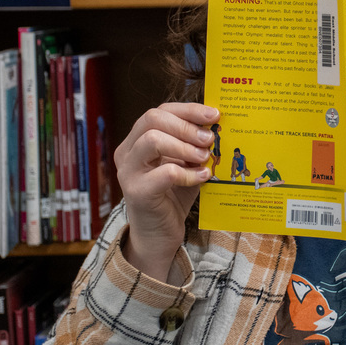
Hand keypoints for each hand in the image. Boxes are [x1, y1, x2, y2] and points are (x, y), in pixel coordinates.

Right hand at [114, 102, 216, 281]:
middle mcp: (127, 151)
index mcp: (138, 139)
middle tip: (209, 139)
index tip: (214, 115)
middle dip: (186, 126)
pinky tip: (202, 177)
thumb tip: (217, 126)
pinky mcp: (136, 192)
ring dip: (185, 146)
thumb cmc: (173, 195)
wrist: (159, 234)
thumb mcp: (185, 163)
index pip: (160, 110)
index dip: (188, 110)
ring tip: (204, 158)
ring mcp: (128, 171)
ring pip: (153, 140)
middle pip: (152, 119)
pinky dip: (189, 173)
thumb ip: (194, 145)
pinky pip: (165, 173)